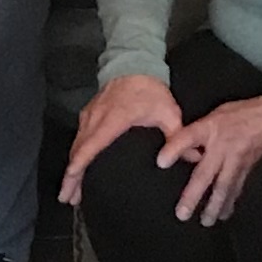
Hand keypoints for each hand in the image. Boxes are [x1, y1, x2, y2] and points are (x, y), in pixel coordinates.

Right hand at [57, 72, 183, 201]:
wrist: (134, 64)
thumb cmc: (150, 90)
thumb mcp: (168, 112)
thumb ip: (178, 137)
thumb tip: (195, 158)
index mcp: (113, 120)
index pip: (92, 145)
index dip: (80, 164)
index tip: (71, 181)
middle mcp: (96, 119)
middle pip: (78, 150)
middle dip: (71, 176)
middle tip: (66, 198)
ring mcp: (89, 116)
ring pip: (76, 146)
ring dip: (72, 168)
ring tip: (70, 191)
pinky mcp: (88, 114)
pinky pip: (79, 139)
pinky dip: (76, 156)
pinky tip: (78, 169)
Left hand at [162, 94, 261, 225]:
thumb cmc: (240, 113)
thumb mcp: (214, 113)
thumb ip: (195, 131)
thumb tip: (175, 149)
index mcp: (211, 129)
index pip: (189, 137)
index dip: (174, 148)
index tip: (160, 163)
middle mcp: (223, 147)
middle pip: (205, 174)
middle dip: (194, 195)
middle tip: (183, 214)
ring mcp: (236, 160)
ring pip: (224, 187)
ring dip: (214, 206)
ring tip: (206, 222)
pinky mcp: (247, 168)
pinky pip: (236, 188)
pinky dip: (229, 202)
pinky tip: (224, 213)